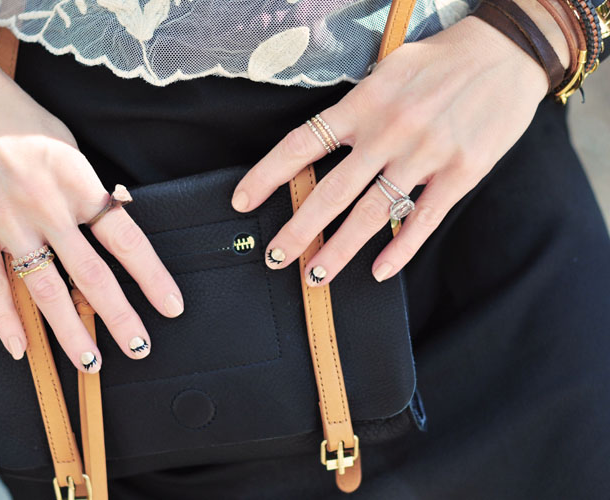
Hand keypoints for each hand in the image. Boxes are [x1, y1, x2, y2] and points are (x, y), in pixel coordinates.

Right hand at [0, 70, 183, 370]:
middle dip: (118, 316)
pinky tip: (22, 347)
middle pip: (90, 274)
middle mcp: (45, 208)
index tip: (171, 306)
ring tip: (91, 362)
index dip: (153, 278)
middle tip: (139, 347)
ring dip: (68, 330)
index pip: (127, 240)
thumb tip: (120, 215)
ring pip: (42, 289)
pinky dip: (5, 319)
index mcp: (77, 184)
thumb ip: (93, 189)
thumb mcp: (72, 148)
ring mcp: (5, 223)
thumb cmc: (23, 123)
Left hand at [231, 15, 549, 285]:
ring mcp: (425, 154)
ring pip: (372, 213)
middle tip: (275, 258)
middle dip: (298, 230)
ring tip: (316, 275)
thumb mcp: (388, 69)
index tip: (243, 202)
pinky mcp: (461, 172)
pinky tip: (379, 271)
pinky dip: (400, 248)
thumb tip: (323, 143)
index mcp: (364, 103)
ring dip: (340, 249)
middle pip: (332, 192)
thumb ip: (356, 107)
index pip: (302, 144)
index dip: (267, 176)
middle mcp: (389, 131)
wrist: (508, 53)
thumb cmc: (441, 61)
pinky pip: (423, 218)